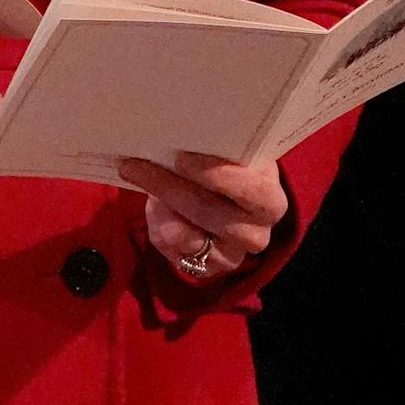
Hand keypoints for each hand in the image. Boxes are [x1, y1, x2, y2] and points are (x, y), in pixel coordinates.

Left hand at [118, 151, 287, 282]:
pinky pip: (173, 250)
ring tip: (141, 176)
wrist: (215, 199)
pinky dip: (158, 224)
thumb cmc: (218, 167)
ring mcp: (233, 255)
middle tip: (136, 164)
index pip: (253, 190)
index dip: (217, 176)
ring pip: (185, 235)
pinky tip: (157, 206)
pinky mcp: (208, 269)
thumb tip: (174, 135)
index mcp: (268, 196)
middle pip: (209, 212)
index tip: (182, 159)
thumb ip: (208, 149)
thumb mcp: (221, 154)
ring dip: (159, 205)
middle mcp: (257, 231)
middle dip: (169, 186)